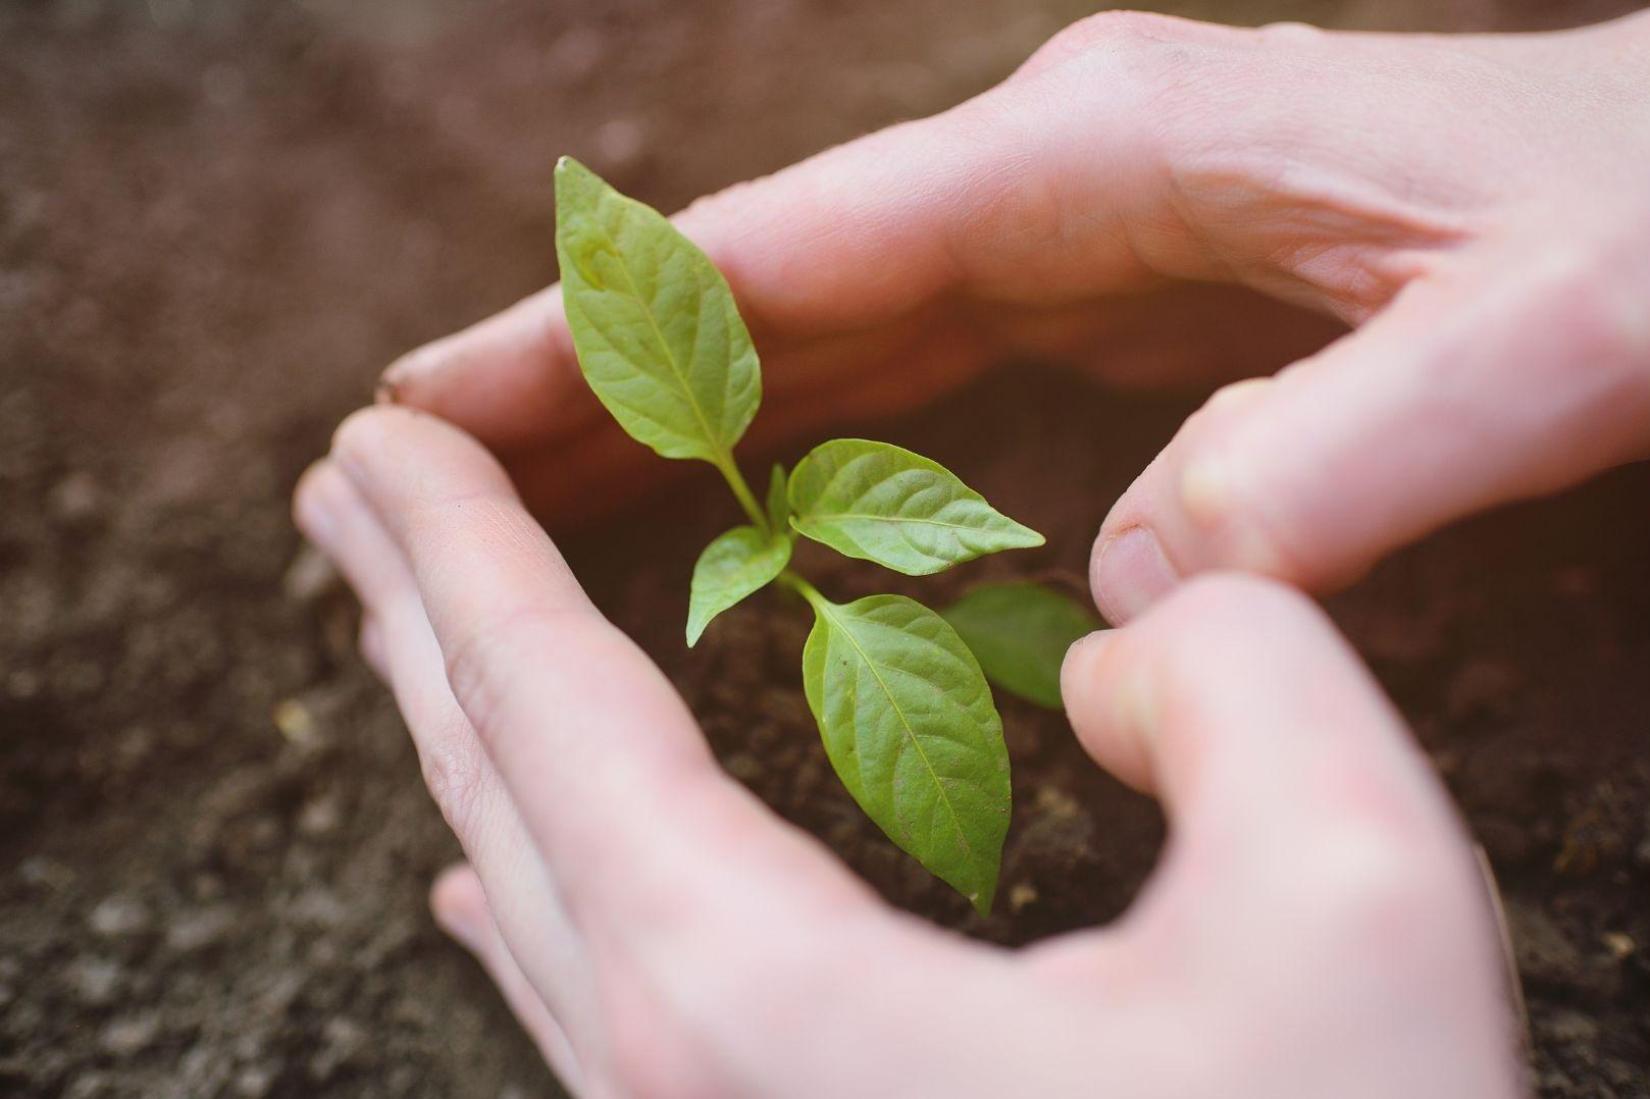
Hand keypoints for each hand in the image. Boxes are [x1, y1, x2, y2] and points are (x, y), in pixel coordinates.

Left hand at [295, 406, 1520, 1097]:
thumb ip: (1238, 682)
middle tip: (345, 485)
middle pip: (497, 786)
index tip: (375, 438)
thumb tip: (1122, 652)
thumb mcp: (1354, 905)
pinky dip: (525, 895)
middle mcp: (672, 1082)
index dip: (458, 543)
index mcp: (752, 996)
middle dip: (416, 609)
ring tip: (414, 626)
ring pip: (529, 894)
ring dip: (466, 732)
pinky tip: (485, 885)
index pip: (549, 703)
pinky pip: (583, 1011)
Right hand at [378, 10, 1649, 624]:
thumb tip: (1127, 592)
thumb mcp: (1547, 341)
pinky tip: (747, 502)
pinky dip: (809, 436)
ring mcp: (1093, 230)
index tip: (430, 396)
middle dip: (588, 377)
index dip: (598, 333)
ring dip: (680, 411)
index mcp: (1107, 152)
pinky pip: (921, 376)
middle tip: (418, 467)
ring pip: (829, 334)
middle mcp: (1068, 176)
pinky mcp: (1132, 297)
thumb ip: (1335, 463)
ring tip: (530, 494)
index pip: (787, 250)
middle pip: (767, 289)